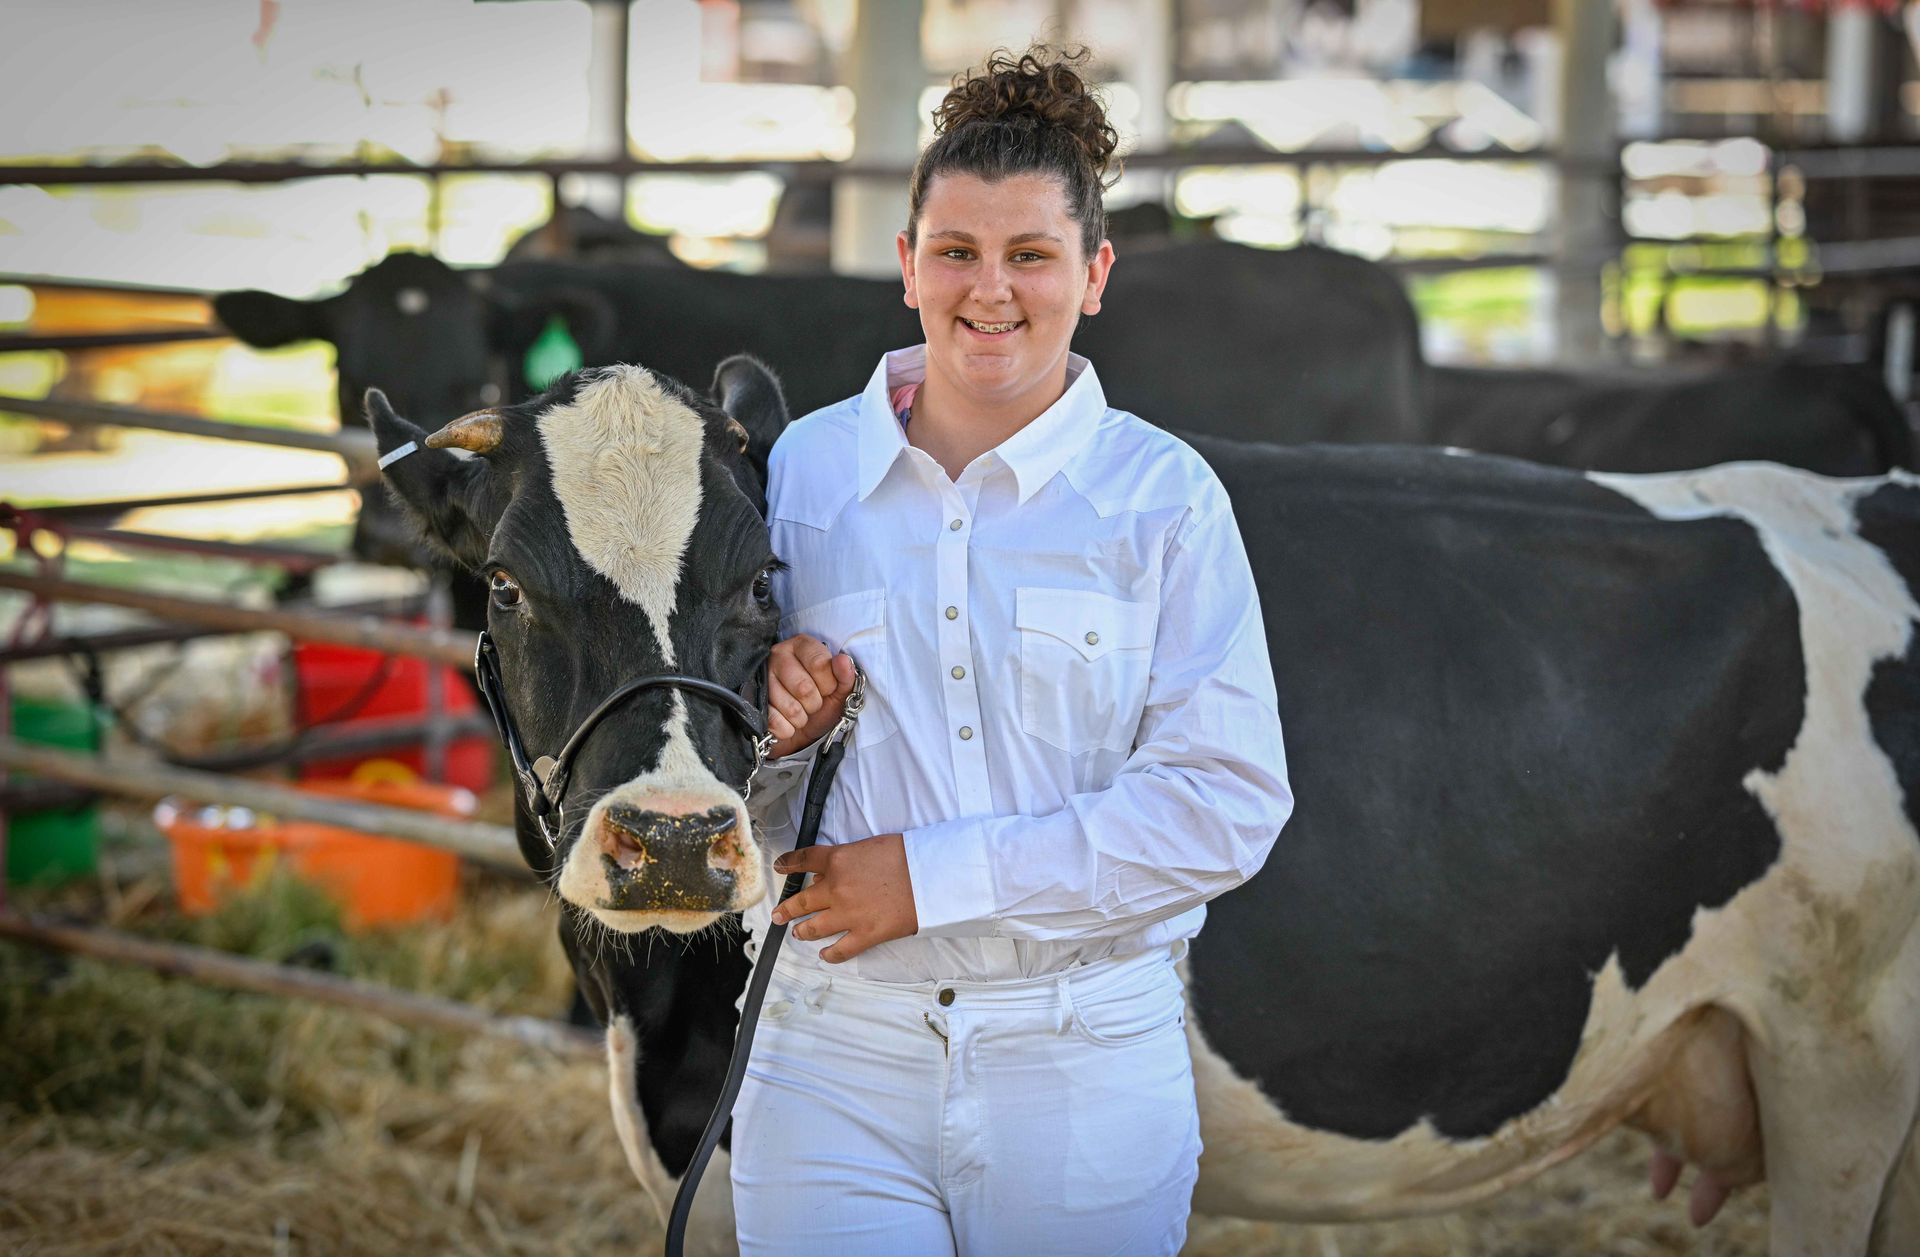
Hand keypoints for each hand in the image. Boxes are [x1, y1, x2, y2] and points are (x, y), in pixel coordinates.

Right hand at [766, 634, 856, 758]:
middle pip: (804, 687)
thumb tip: (843, 661)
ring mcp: (762, 676)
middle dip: (814, 704)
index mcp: (802, 645)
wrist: (800, 730)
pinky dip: (787, 729)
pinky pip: (775, 722)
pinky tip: (786, 722)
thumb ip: (845, 676)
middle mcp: (779, 655)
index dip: (828, 684)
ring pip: (790, 708)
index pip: (819, 663)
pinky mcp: (751, 700)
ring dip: (801, 719)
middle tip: (812, 703)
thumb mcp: (840, 690)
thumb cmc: (821, 703)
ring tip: (799, 712)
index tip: (827, 689)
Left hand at [770, 833, 916, 962]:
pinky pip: (841, 950)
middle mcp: (836, 888)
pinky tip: (825, 956)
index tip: (780, 866)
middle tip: (778, 915)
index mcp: (838, 861)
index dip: (789, 863)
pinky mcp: (865, 934)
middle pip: (802, 900)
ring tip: (798, 933)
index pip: (804, 860)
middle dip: (787, 909)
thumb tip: (831, 873)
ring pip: (814, 927)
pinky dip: (830, 955)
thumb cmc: (906, 855)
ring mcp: (848, 914)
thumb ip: (846, 859)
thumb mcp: (870, 846)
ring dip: (803, 931)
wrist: (929, 876)